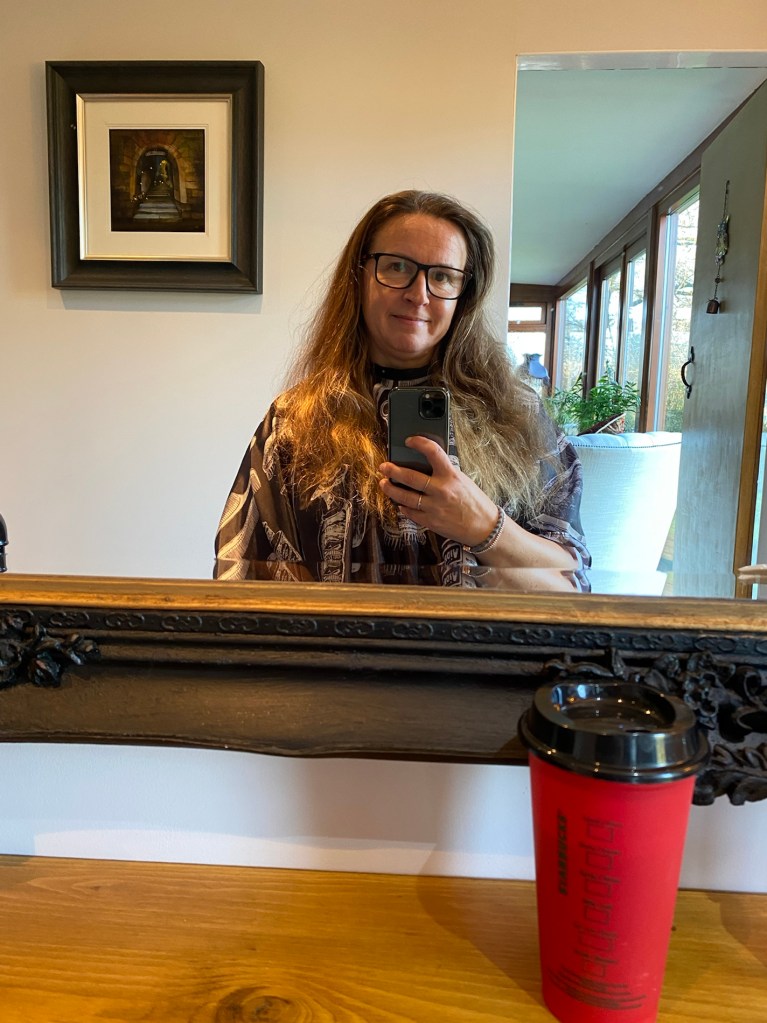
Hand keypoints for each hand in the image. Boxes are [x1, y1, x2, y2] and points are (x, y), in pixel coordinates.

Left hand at [378, 435, 497, 546]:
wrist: (484, 527)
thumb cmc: (475, 502)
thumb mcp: (462, 481)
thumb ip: (444, 473)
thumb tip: (424, 466)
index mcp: (451, 476)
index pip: (433, 452)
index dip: (419, 443)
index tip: (409, 441)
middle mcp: (441, 490)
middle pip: (410, 477)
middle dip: (393, 470)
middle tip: (384, 466)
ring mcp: (434, 507)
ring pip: (405, 497)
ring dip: (391, 489)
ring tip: (384, 484)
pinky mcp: (431, 521)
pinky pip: (410, 513)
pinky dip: (403, 507)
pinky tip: (400, 503)